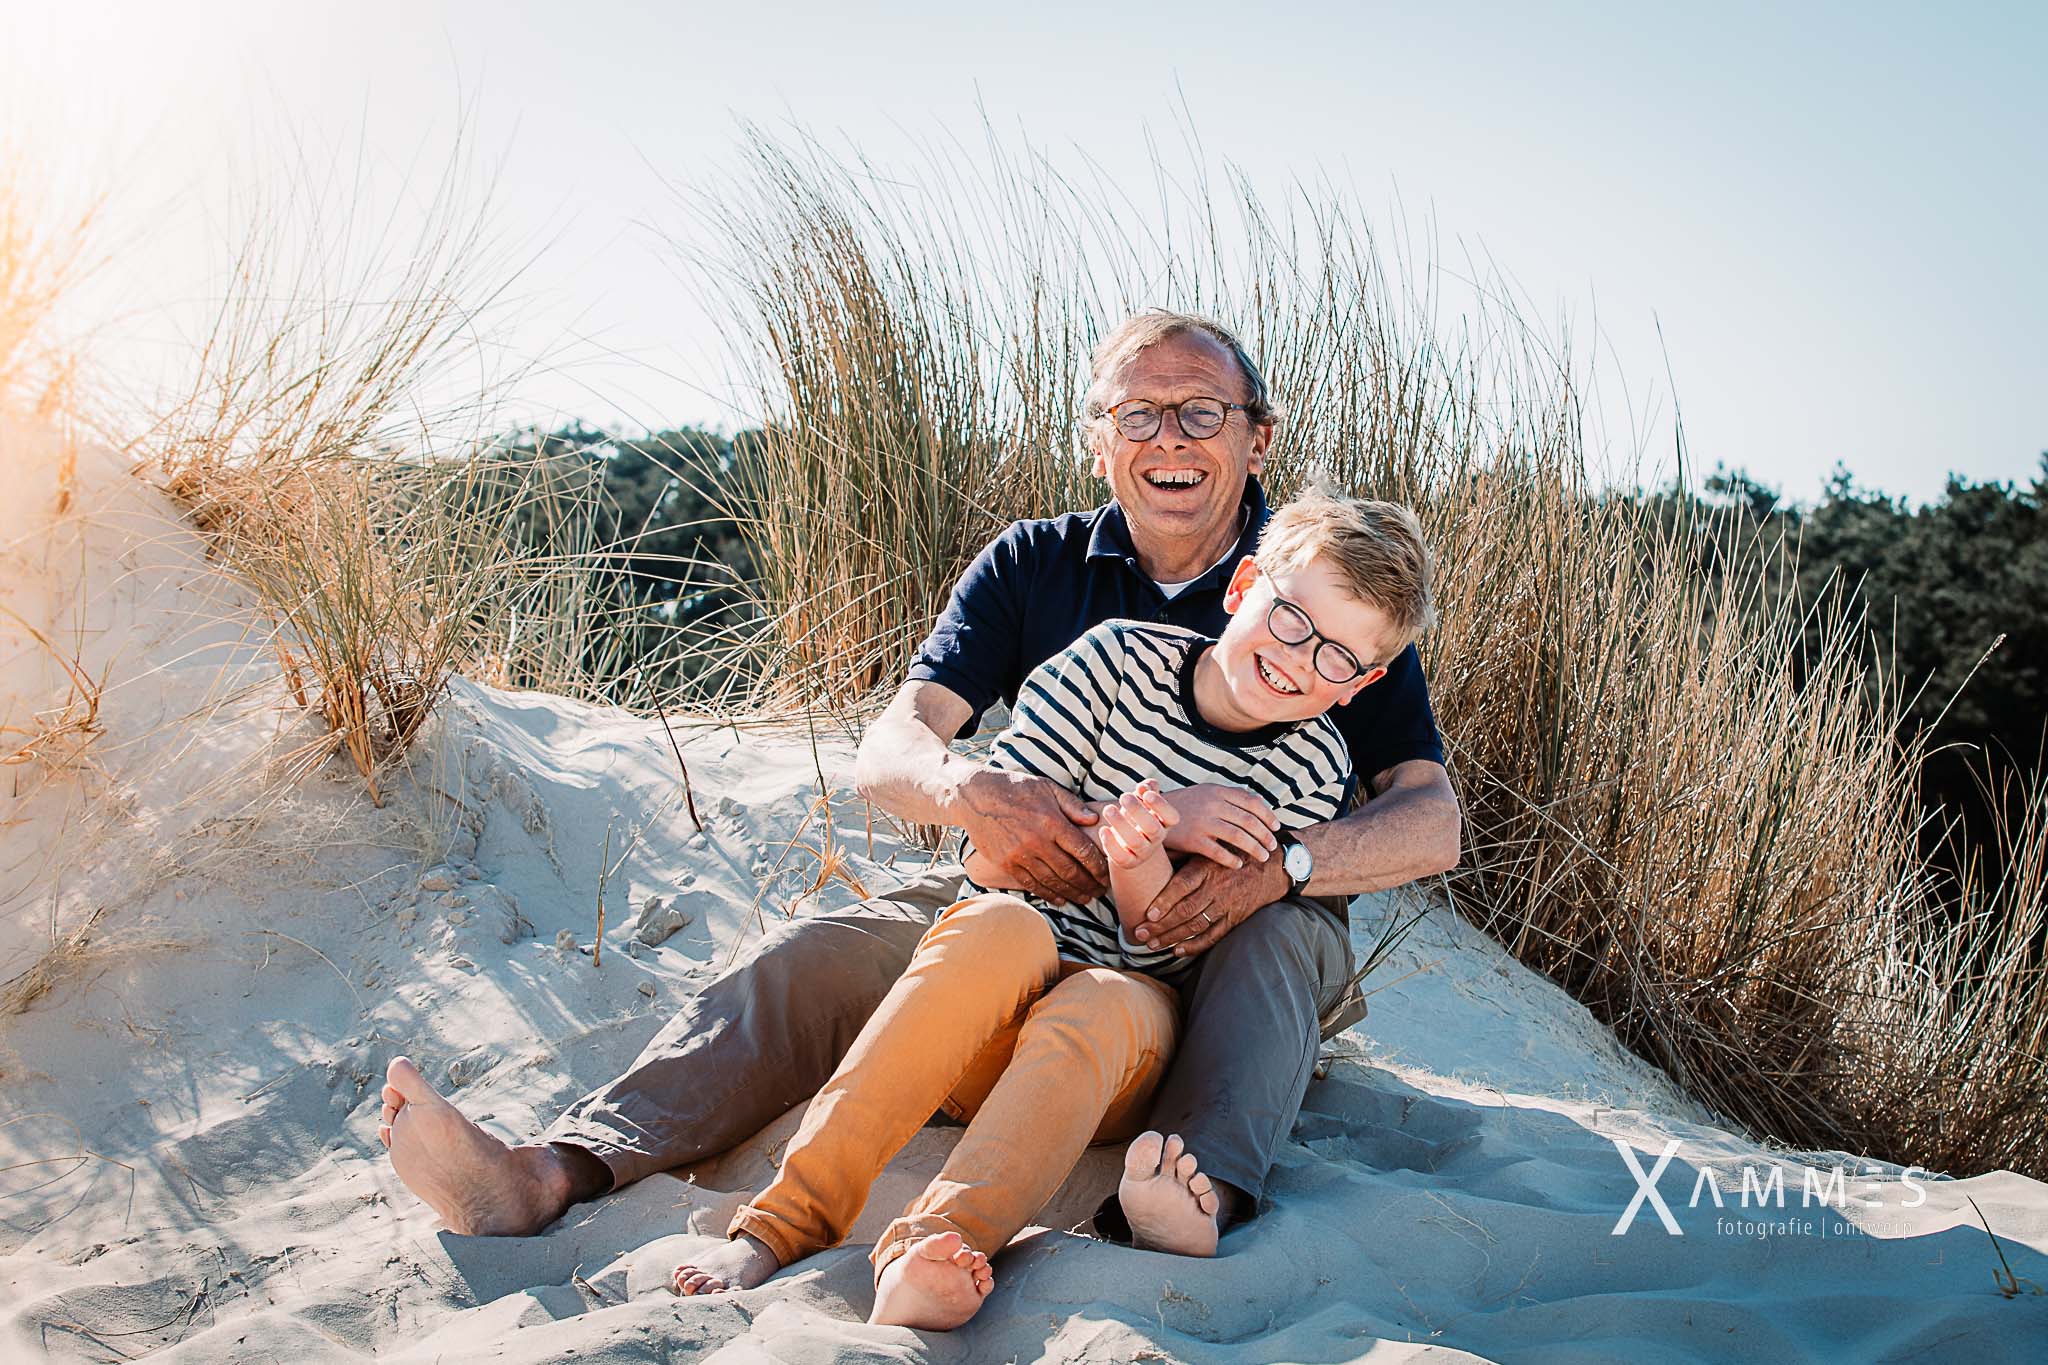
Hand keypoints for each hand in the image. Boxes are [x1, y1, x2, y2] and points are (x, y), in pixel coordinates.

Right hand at [956, 768, 1107, 903]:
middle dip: (1089, 884)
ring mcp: (1020, 855)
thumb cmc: (1015, 788)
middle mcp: (1037, 841)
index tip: (1106, 874)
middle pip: (1070, 871)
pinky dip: (1048, 894)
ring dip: (1072, 893)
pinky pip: (1031, 884)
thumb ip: (1072, 805)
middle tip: (1100, 892)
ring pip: (1052, 882)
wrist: (976, 796)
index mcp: (1051, 821)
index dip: (1098, 866)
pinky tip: (1060, 899)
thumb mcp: (1047, 787)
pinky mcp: (1006, 864)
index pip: (1082, 850)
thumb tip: (1095, 820)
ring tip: (1085, 899)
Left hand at [1097, 779, 1179, 868]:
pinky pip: (1121, 857)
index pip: (1172, 817)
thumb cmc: (1135, 815)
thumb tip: (1146, 786)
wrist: (1128, 844)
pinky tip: (1103, 829)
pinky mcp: (1128, 862)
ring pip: (1135, 842)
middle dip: (1137, 811)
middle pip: (1153, 828)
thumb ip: (1146, 790)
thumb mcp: (1142, 801)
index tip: (1147, 794)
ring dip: (1120, 823)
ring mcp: (1143, 852)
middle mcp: (1156, 838)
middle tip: (1123, 796)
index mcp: (1164, 823)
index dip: (1161, 805)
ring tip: (1108, 809)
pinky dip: (1111, 844)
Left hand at [1131, 853, 1290, 956]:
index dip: (1164, 901)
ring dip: (1173, 937)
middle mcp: (1216, 887)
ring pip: (1196, 925)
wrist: (1272, 866)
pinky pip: (1214, 935)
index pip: (1182, 886)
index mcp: (1206, 867)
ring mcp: (1227, 905)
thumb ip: (1182, 853)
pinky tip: (1179, 950)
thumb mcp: (1209, 847)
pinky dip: (1196, 945)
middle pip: (1185, 910)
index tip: (1148, 914)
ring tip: (1153, 944)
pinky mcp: (1235, 918)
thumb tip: (1152, 854)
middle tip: (1141, 934)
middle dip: (1161, 925)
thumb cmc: (1233, 853)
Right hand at [1160, 783, 1279, 869]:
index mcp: (1217, 791)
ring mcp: (1203, 823)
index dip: (1267, 815)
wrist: (1152, 814)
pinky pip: (1219, 852)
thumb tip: (1259, 802)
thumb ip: (1229, 796)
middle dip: (1265, 835)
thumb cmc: (1184, 805)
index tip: (1276, 826)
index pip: (1251, 802)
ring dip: (1255, 848)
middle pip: (1248, 821)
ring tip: (1263, 856)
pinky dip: (1232, 860)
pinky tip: (1239, 865)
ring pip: (1238, 837)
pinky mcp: (1193, 840)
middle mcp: (1212, 805)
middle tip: (1272, 845)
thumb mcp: (1205, 792)